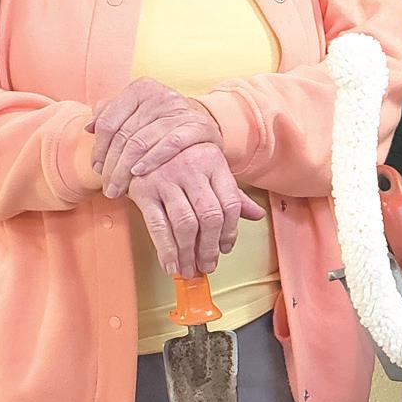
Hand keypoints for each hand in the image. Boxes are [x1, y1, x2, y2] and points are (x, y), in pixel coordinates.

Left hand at [89, 78, 222, 197]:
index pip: (108, 121)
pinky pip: (170, 144)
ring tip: (119, 189)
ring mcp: (180, 110)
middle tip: (107, 186)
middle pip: (123, 135)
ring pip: (141, 142)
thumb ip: (112, 116)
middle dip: (111, 166)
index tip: (97, 168)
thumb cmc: (162, 124)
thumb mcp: (138, 115)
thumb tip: (88, 128)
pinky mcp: (199, 126)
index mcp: (141, 89)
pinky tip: (139, 173)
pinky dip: (152, 159)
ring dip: (125, 171)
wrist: (204, 127)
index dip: (98, 148)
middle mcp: (161, 95)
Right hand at [127, 143, 263, 277]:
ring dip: (188, 254)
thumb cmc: (184, 154)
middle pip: (210, 217)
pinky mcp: (144, 190)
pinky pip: (158, 226)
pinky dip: (166, 250)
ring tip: (189, 269)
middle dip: (210, 248)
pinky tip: (170, 264)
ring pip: (185, 224)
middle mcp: (192, 171)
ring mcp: (166, 180)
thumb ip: (233, 193)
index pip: (230, 204)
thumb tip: (257, 215)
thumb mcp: (212, 167)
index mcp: (214, 164)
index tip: (225, 249)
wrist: (147, 132)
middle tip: (208, 266)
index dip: (230, 232)